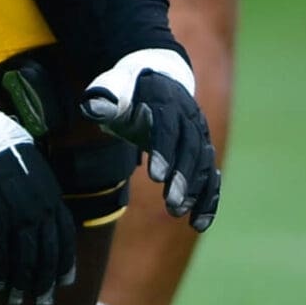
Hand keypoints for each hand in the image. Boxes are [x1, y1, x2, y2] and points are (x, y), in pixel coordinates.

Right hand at [0, 92, 76, 304]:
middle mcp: (35, 208)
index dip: (64, 263)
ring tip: (19, 300)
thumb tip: (42, 204)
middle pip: (45, 254)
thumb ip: (38, 187)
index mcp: (49, 193)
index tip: (64, 281)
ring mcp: (11, 215)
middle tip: (43, 301)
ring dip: (21, 283)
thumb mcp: (31, 159)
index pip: (64, 237)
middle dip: (44, 281)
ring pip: (22, 259)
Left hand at [79, 49, 219, 229]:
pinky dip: (208, 200)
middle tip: (171, 205)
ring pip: (204, 164)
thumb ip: (103, 98)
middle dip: (182, 178)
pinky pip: (211, 177)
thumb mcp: (113, 88)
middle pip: (190, 148)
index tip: (156, 178)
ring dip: (196, 192)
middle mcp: (188, 117)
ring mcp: (199, 134)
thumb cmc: (128, 91)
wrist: (157, 80)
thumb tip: (94, 106)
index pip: (167, 127)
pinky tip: (199, 224)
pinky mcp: (204, 151)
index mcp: (165, 100)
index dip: (164, 151)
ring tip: (179, 214)